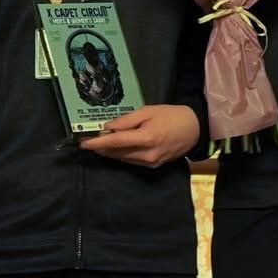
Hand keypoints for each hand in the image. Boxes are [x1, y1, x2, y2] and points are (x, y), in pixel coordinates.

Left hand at [79, 105, 199, 167]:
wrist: (194, 129)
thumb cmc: (171, 115)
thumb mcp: (148, 111)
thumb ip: (127, 120)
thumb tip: (108, 128)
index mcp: (146, 138)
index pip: (115, 142)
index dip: (97, 143)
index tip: (83, 144)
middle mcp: (146, 154)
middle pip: (117, 153)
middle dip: (101, 148)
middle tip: (88, 142)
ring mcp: (150, 163)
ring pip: (123, 159)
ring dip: (110, 153)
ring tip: (99, 144)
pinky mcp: (153, 166)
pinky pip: (132, 161)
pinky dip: (122, 155)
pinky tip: (116, 149)